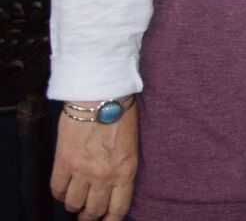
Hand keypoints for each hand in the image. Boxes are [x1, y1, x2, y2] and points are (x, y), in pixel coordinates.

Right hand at [51, 102, 138, 219]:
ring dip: (74, 203)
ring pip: (73, 203)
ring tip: (76, 198)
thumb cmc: (121, 114)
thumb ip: (122, 168)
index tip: (105, 220)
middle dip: (90, 214)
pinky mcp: (63, 162)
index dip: (110, 219)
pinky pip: (57, 189)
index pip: (118, 209)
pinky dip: (59, 192)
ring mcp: (83, 170)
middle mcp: (105, 175)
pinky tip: (64, 186)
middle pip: (94, 210)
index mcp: (126, 171)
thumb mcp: (131, 145)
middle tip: (87, 212)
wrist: (102, 94)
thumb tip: (113, 186)